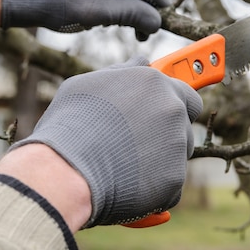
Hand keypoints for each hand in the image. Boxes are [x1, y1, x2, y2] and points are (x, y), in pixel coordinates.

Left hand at [0, 0, 168, 40]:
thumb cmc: (57, 3)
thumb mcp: (101, 12)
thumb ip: (133, 15)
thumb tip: (157, 22)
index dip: (158, 2)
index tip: (167, 21)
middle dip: (138, 6)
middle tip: (141, 33)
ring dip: (124, 4)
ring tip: (120, 26)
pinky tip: (107, 15)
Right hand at [9, 57, 202, 227]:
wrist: (64, 170)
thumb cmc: (69, 125)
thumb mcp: (88, 85)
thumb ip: (122, 71)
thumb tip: (141, 61)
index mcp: (154, 83)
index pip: (185, 91)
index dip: (174, 103)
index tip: (163, 114)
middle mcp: (171, 109)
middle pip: (185, 124)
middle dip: (169, 132)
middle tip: (139, 143)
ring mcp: (176, 144)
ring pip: (178, 154)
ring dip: (160, 159)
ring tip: (124, 164)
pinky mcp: (174, 178)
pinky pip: (171, 184)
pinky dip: (155, 187)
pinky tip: (127, 185)